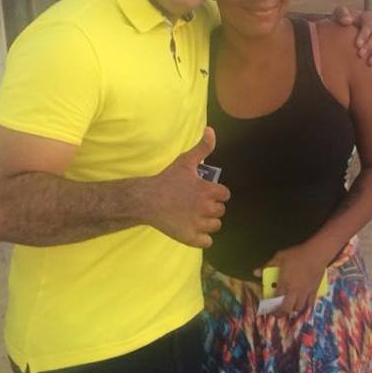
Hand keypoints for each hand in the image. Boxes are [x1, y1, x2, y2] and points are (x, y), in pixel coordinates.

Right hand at [143, 127, 229, 247]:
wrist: (146, 200)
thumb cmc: (167, 180)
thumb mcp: (185, 161)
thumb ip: (202, 147)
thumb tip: (211, 130)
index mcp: (208, 191)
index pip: (225, 195)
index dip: (216, 193)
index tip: (204, 192)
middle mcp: (207, 209)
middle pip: (221, 211)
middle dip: (211, 207)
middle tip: (196, 203)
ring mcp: (198, 225)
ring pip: (215, 226)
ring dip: (208, 222)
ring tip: (194, 216)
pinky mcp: (190, 238)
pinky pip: (207, 242)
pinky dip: (202, 238)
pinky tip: (192, 229)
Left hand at [256, 243, 329, 315]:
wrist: (316, 254)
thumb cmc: (296, 255)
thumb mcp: (279, 257)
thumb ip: (267, 266)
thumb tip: (255, 273)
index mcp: (284, 284)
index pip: (275, 300)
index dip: (271, 305)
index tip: (268, 307)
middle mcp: (294, 292)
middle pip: (287, 309)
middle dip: (280, 314)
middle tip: (277, 313)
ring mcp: (305, 293)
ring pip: (298, 308)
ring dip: (292, 310)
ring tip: (289, 308)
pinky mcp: (314, 291)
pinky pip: (310, 304)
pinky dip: (306, 306)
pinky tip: (304, 305)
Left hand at [330, 6, 371, 72]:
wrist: (342, 29)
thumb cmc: (340, 19)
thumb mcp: (339, 12)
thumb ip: (342, 13)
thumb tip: (347, 21)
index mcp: (369, 17)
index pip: (369, 25)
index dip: (364, 34)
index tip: (357, 44)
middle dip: (369, 46)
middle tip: (360, 54)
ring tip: (369, 63)